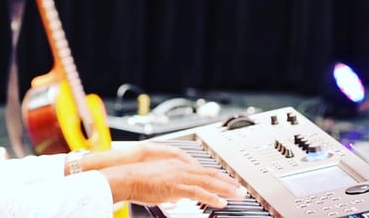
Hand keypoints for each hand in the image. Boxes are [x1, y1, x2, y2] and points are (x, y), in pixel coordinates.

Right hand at [83, 143, 245, 207]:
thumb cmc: (138, 179)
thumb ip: (173, 186)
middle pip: (211, 174)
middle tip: (241, 189)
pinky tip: (220, 203)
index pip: (204, 171)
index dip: (220, 177)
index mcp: (178, 165)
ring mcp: (180, 176)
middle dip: (229, 182)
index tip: (230, 182)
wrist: (126, 177)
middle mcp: (182, 168)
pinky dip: (211, 197)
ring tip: (238, 195)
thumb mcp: (160, 181)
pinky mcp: (176, 186)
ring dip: (226, 189)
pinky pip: (198, 192)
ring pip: (209, 182)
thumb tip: (179, 194)